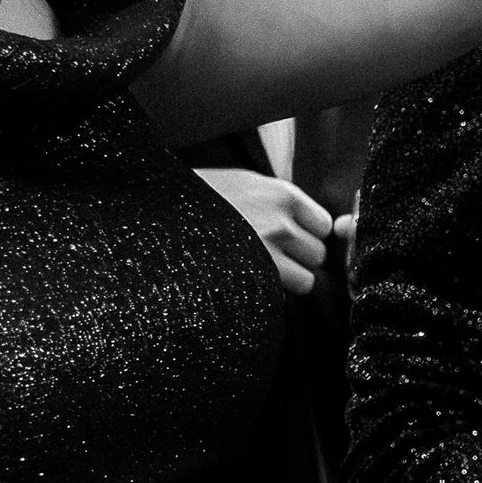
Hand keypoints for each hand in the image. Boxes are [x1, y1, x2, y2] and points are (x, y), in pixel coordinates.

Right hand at [197, 168, 332, 296]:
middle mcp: (280, 223)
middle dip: (298, 260)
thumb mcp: (240, 184)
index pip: (323, 224)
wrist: (158, 217)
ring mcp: (266, 254)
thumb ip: (276, 202)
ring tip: (256, 273)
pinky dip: (267, 296)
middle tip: (269, 257)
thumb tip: (305, 224)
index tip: (291, 239)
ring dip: (286, 282)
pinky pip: (278, 298)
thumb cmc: (196, 201)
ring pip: (305, 281)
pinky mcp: (251, 281)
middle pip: (317, 254)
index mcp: (280, 194)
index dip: (308, 235)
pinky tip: (242, 283)